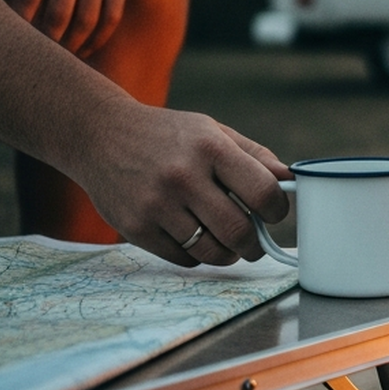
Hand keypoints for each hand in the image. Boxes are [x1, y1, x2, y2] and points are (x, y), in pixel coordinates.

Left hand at [0, 0, 150, 57]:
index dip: (17, 25)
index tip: (7, 44)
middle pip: (58, 14)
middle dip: (44, 43)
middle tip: (31, 61)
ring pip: (87, 20)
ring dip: (71, 47)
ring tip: (56, 61)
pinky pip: (111, 16)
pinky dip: (97, 39)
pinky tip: (83, 50)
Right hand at [67, 102, 292, 267]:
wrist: (98, 135)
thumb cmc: (166, 135)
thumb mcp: (212, 131)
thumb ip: (254, 156)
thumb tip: (290, 180)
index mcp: (209, 148)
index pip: (263, 193)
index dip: (277, 210)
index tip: (273, 214)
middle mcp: (183, 176)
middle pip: (239, 231)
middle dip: (254, 244)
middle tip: (254, 243)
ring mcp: (157, 204)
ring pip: (212, 251)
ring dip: (228, 254)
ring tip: (228, 245)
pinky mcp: (136, 227)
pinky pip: (182, 258)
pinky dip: (196, 255)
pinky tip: (194, 239)